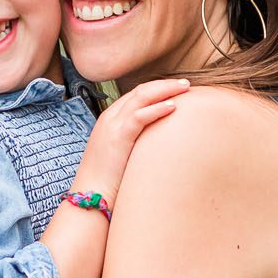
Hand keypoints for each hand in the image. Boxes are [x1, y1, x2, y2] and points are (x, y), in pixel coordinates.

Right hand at [71, 78, 189, 207]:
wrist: (91, 193)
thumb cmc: (108, 179)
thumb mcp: (120, 153)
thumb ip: (134, 141)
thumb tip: (155, 141)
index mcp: (110, 119)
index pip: (135, 94)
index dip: (157, 88)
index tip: (176, 88)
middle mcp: (110, 117)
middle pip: (140, 91)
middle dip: (164, 85)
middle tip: (186, 84)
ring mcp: (112, 125)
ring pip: (141, 97)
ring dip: (165, 90)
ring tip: (185, 89)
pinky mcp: (117, 137)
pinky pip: (139, 116)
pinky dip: (157, 109)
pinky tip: (173, 107)